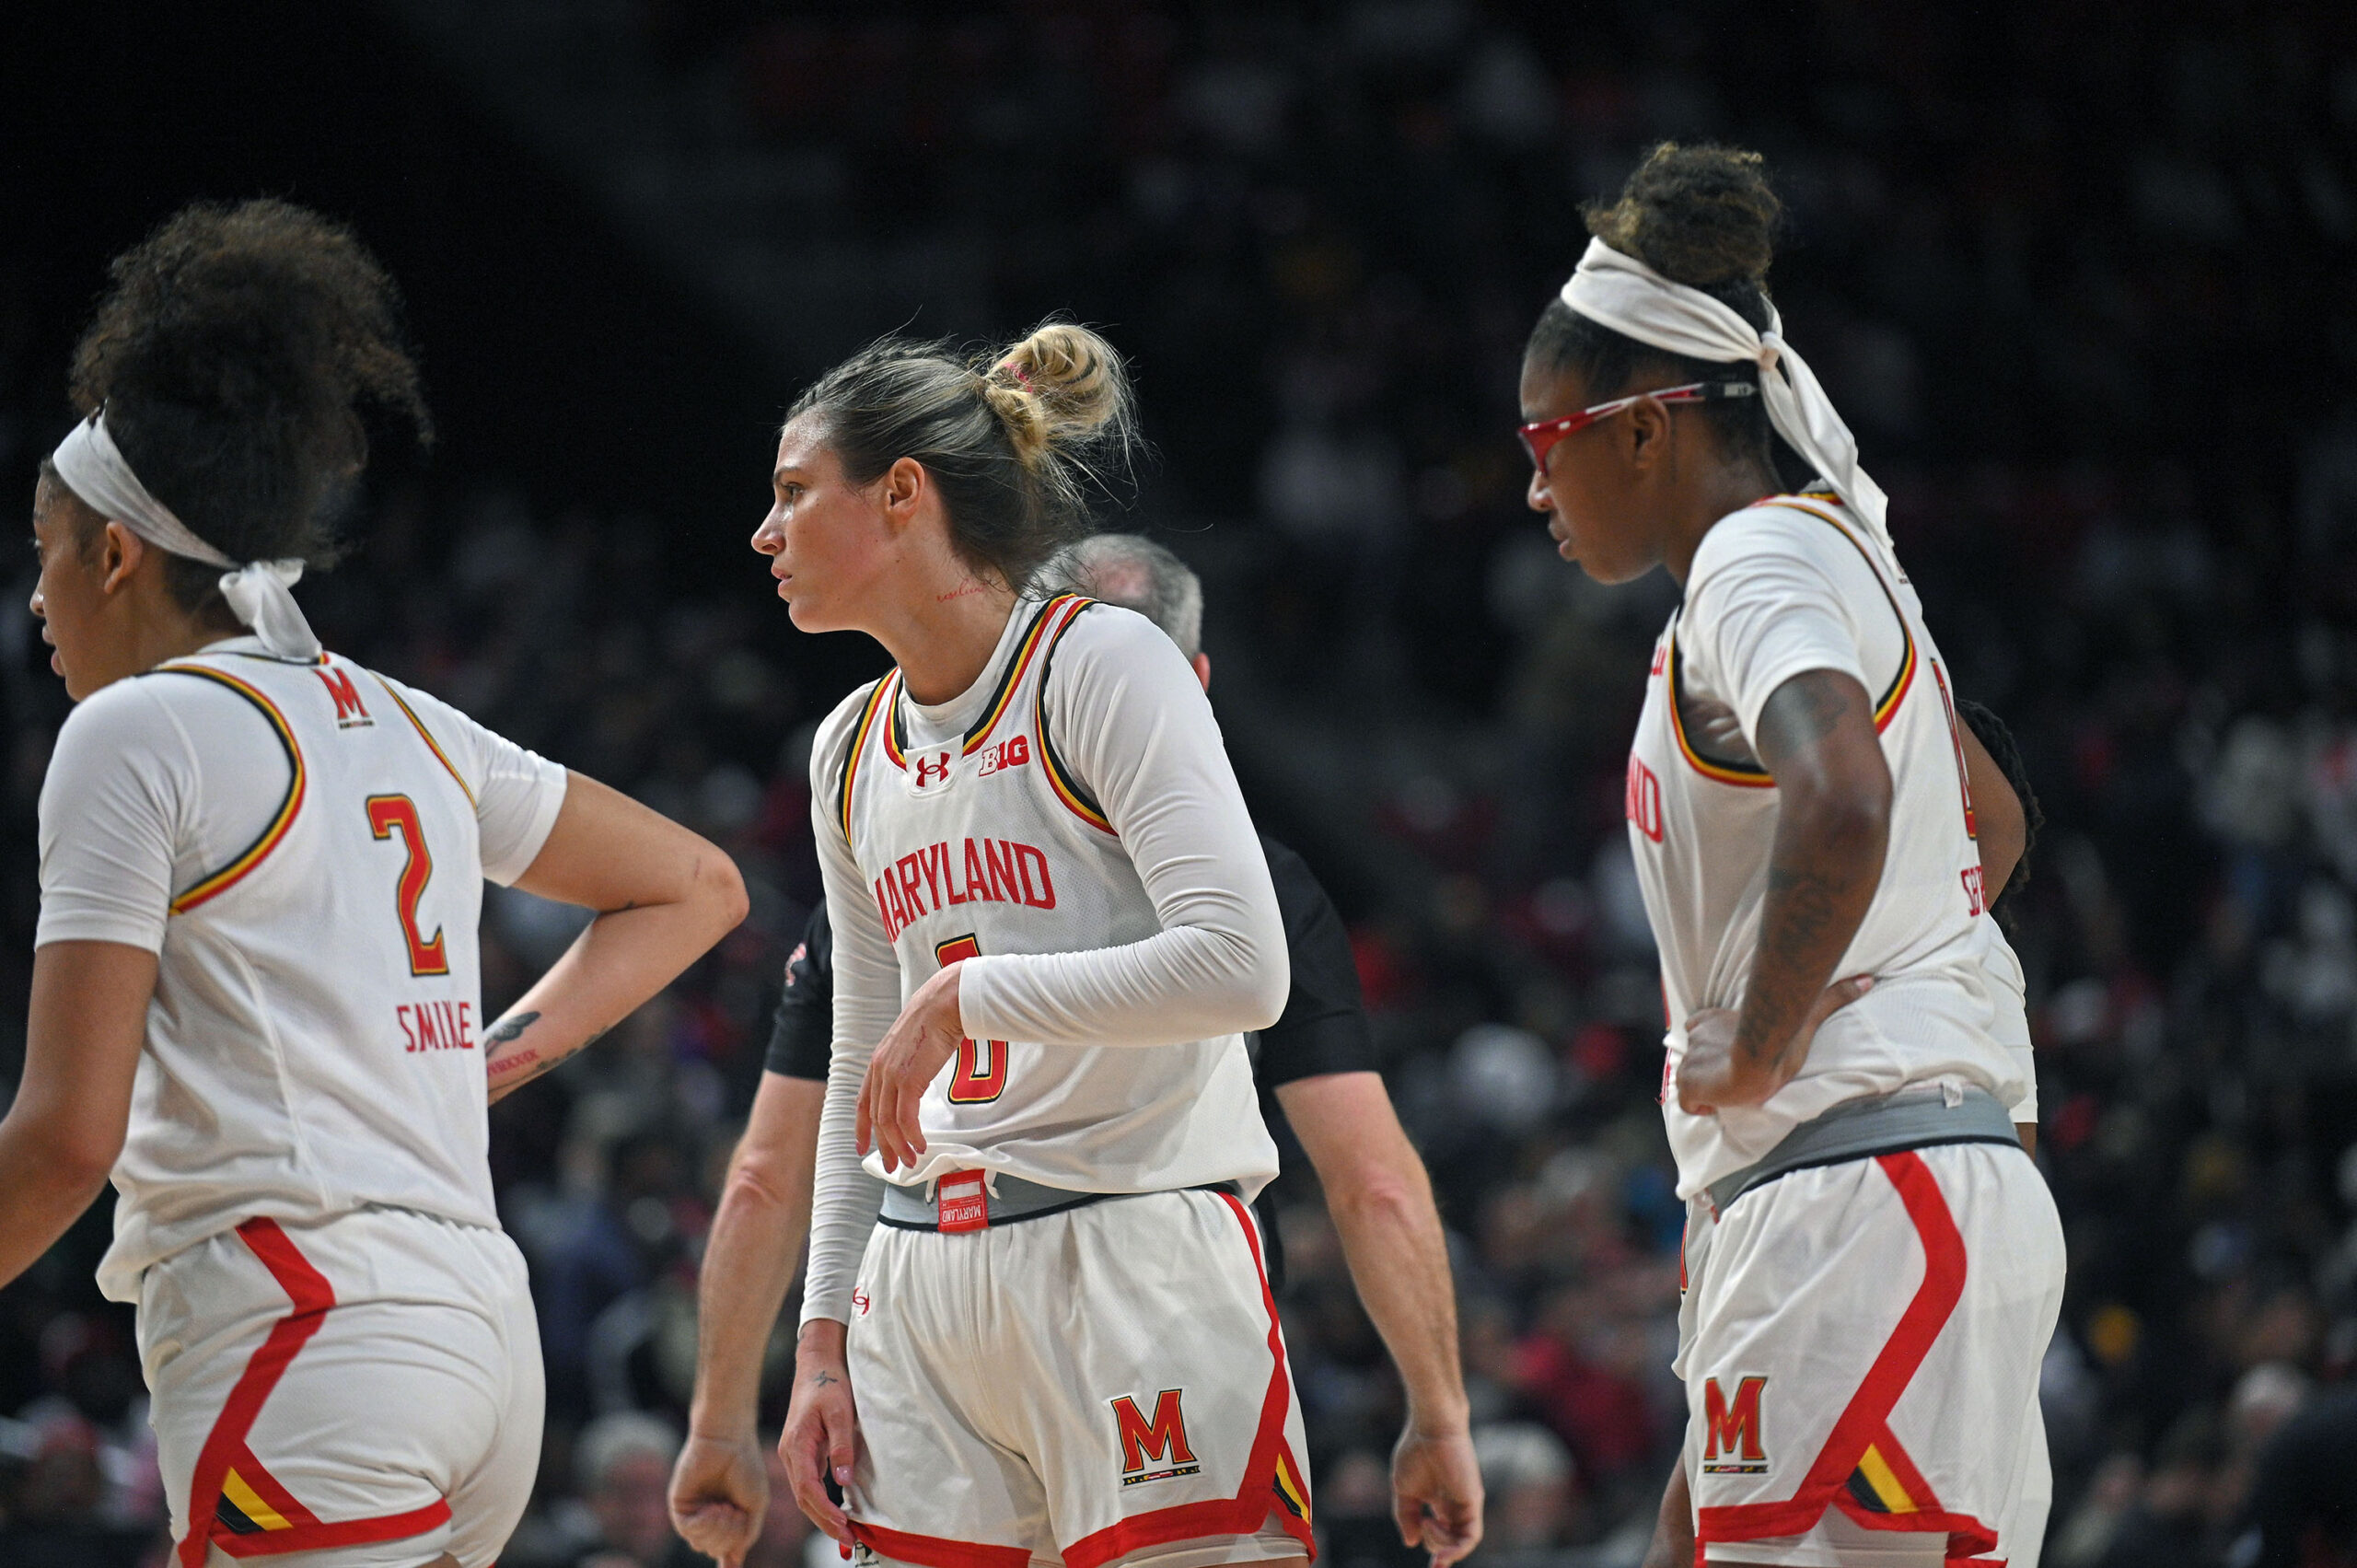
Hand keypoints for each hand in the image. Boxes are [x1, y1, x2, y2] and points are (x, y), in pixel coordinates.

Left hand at [670, 1430, 766, 1567]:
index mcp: (727, 1519)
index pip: (725, 1549)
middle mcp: (708, 1518)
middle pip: (715, 1549)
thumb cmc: (746, 1466)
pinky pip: (688, 1531)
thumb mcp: (755, 1506)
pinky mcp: (679, 1505)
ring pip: (701, 1544)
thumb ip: (746, 1535)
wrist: (730, 1440)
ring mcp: (694, 1512)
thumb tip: (735, 1562)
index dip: (729, 1560)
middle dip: (730, 1536)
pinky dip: (704, 1525)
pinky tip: (714, 1509)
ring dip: (719, 1530)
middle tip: (736, 1512)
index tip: (731, 1566)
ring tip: (726, 1508)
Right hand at [780, 1320, 859, 1544]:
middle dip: (825, 1522)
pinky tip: (838, 1512)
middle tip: (849, 1539)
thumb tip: (843, 1482)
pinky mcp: (803, 1454)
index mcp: (796, 1446)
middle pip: (803, 1499)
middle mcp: (790, 1455)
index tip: (844, 1525)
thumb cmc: (829, 1385)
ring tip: (846, 1533)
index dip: (825, 1512)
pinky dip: (822, 1503)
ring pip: (805, 1495)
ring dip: (823, 1516)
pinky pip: (809, 1485)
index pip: (807, 1489)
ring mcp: (795, 1456)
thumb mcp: (840, 1412)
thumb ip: (842, 1446)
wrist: (816, 1365)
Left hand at [856, 962, 964, 1172]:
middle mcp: (880, 1070)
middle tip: (893, 1165)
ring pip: (889, 1122)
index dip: (862, 1128)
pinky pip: (906, 1118)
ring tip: (911, 1160)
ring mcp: (892, 1075)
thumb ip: (908, 1062)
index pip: (863, 1102)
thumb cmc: (936, 1019)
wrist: (946, 1003)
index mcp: (878, 1062)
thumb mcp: (913, 1044)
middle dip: (884, 1146)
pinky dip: (912, 1136)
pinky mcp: (909, 1079)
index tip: (863, 1147)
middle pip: (876, 1118)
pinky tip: (921, 1145)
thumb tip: (917, 1076)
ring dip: (900, 1146)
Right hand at [1392, 1424, 1482, 1567]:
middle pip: (1453, 1542)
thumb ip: (1406, 1516)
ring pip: (1462, 1543)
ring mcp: (1466, 1505)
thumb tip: (1411, 1543)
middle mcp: (1456, 1506)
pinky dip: (1457, 1549)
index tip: (1424, 1556)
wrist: (1430, 1429)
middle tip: (1421, 1529)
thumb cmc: (1416, 1451)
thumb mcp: (1404, 1490)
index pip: (1443, 1534)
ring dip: (1444, 1548)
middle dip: (1437, 1550)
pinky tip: (1440, 1546)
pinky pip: (1470, 1536)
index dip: (1433, 1548)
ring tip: (1426, 1527)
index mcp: (1441, 1502)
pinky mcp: (1473, 1502)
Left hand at [1675, 974, 1873, 1114]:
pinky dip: (1699, 1105)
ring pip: (1691, 1076)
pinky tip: (1717, 1104)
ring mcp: (1689, 1060)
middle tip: (1733, 1075)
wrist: (1753, 1066)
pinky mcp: (1687, 1083)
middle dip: (1710, 1065)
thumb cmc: (1778, 1042)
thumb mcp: (1804, 1016)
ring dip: (1707, 1086)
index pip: (1700, 1025)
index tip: (1731, 1054)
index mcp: (1713, 1019)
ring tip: (1729, 1091)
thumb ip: (1832, 997)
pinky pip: (1687, 1100)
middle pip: (1696, 1054)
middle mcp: (1696, 1036)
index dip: (1713, 1042)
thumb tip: (1868, 979)